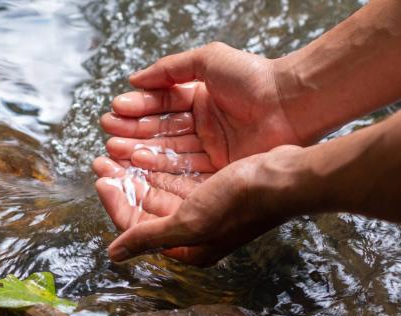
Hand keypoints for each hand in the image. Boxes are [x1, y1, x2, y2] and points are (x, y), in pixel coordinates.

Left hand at [93, 146, 303, 265]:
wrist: (286, 177)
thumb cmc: (242, 202)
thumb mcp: (191, 222)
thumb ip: (149, 236)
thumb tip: (114, 255)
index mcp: (187, 246)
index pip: (137, 227)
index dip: (115, 202)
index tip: (100, 178)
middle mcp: (193, 230)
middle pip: (145, 207)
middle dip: (123, 183)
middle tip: (102, 159)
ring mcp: (204, 208)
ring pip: (159, 189)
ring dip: (137, 171)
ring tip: (118, 150)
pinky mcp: (213, 187)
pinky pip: (176, 177)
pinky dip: (159, 165)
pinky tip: (146, 149)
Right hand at [102, 42, 302, 170]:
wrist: (292, 102)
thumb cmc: (253, 77)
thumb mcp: (207, 60)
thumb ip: (169, 69)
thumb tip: (134, 79)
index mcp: (200, 99)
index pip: (161, 106)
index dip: (138, 108)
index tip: (115, 110)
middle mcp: (203, 126)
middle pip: (161, 131)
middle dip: (133, 132)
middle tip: (108, 134)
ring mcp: (211, 149)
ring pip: (169, 151)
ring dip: (141, 150)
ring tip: (116, 149)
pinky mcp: (220, 169)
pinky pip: (185, 168)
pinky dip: (161, 166)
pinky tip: (139, 163)